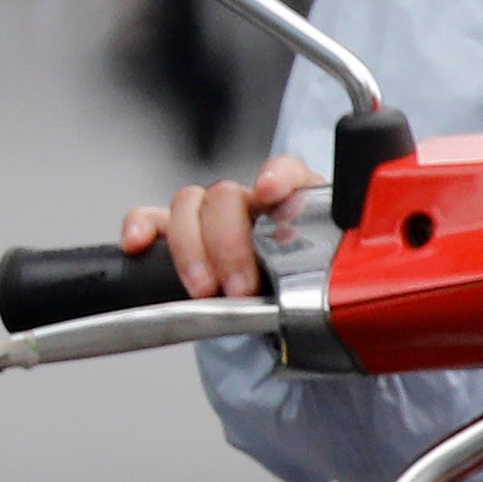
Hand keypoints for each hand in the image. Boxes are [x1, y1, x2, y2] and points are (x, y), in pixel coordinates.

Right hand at [122, 156, 318, 298]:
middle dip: (229, 244)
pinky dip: (141, 227)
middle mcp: (252, 204)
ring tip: (204, 288)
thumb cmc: (305, 288)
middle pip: (227, 196)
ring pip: (189, 204)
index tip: (269, 191)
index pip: (289, 171)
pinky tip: (139, 245)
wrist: (286, 310)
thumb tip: (343, 286)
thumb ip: (331, 274)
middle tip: (240, 287)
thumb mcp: (328, 281)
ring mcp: (212, 216)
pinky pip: (150, 217)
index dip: (278, 176)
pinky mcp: (176, 235)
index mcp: (296, 206)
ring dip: (191, 248)